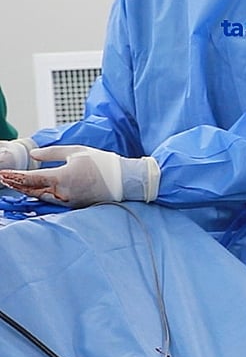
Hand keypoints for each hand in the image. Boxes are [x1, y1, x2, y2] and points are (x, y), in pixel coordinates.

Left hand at [0, 144, 159, 206]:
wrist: (124, 180)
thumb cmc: (103, 163)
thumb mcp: (77, 152)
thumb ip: (52, 153)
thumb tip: (33, 155)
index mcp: (62, 178)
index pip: (31, 178)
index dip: (14, 177)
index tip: (2, 174)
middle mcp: (62, 193)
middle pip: (32, 190)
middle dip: (16, 184)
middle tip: (3, 178)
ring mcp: (67, 201)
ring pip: (40, 196)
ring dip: (26, 190)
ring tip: (14, 183)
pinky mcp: (72, 205)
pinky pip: (51, 199)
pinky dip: (39, 194)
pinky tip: (33, 189)